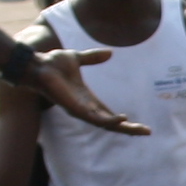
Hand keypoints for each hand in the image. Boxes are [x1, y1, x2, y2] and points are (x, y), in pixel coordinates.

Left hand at [31, 47, 147, 135]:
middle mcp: (85, 108)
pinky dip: (110, 121)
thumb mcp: (78, 58)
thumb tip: (109, 53)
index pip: (109, 114)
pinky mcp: (76, 110)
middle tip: (147, 132)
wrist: (38, 65)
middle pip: (111, 124)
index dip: (123, 121)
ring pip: (106, 125)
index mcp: (87, 99)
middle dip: (129, 129)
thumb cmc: (52, 64)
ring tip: (140, 130)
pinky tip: (123, 119)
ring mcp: (80, 110)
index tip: (139, 125)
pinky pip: (96, 119)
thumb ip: (93, 58)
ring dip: (123, 128)